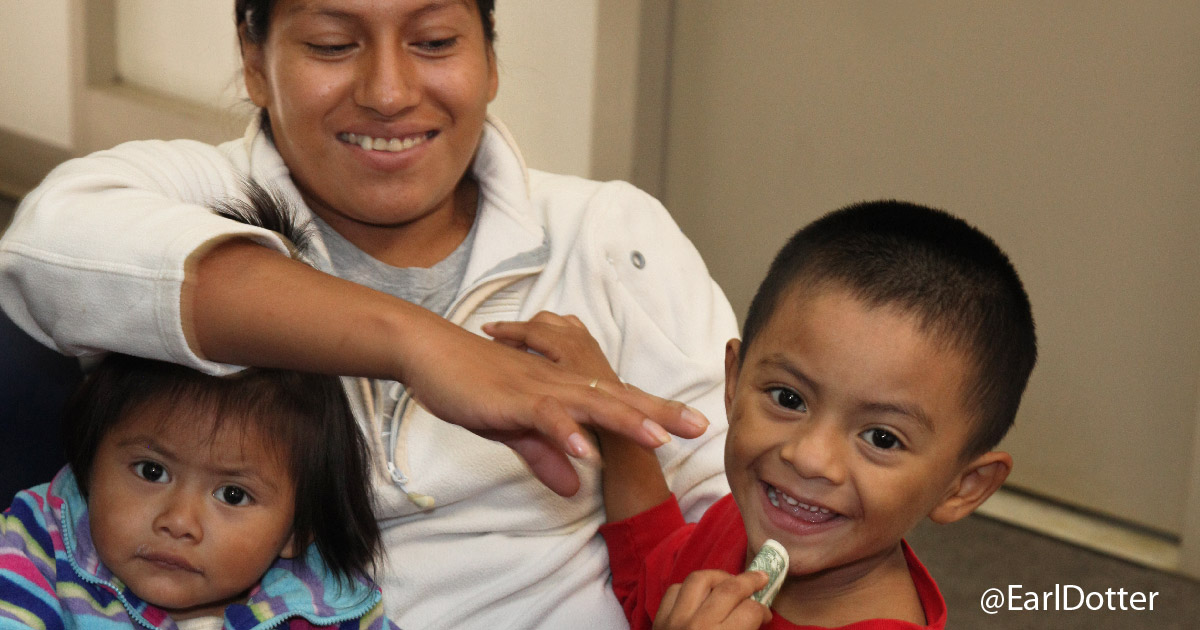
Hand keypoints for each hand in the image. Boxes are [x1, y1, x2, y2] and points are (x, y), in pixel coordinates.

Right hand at [400, 312, 707, 496]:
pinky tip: (586, 449)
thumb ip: (543, 455)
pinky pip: (544, 415)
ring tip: (660, 438)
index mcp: (562, 391)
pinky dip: (566, 431)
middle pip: (618, 398)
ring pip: (591, 403)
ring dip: (626, 420)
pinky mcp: (512, 398)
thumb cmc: (472, 385)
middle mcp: (559, 384)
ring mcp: (538, 388)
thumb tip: (572, 487)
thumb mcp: (512, 430)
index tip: (692, 427)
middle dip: (660, 413)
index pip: (617, 402)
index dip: (654, 414)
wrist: (429, 353)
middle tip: (699, 427)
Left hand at [654, 570, 771, 629]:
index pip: (749, 611)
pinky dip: (689, 588)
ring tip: (730, 582)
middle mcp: (697, 625)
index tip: (765, 615)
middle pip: (728, 589)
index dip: (763, 610)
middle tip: (761, 579)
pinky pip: (675, 590)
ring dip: (718, 577)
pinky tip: (700, 594)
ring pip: (699, 579)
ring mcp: (674, 620)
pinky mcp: (658, 619)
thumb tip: (756, 613)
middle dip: (749, 581)